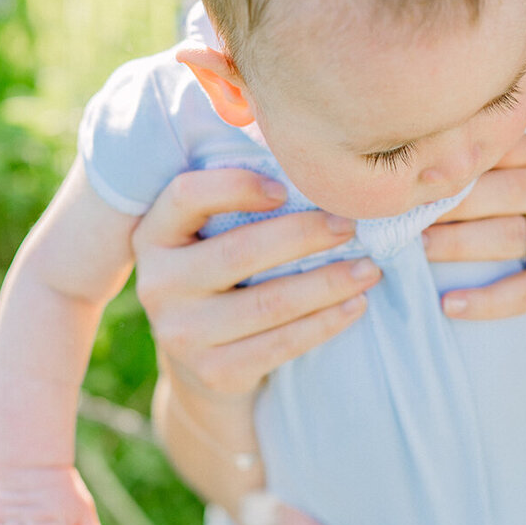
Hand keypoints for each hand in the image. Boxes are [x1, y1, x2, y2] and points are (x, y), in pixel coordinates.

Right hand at [131, 167, 380, 397]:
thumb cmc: (223, 281)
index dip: (236, 186)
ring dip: (329, 282)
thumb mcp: (210, 238)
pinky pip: (281, 344)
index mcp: (155, 236)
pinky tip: (356, 305)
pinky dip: (326, 322)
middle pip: (240, 251)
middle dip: (306, 235)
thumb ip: (237, 200)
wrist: (204, 368)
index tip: (285, 187)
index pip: (187, 197)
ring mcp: (182, 334)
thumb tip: (304, 151)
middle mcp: (158, 284)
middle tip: (352, 225)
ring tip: (370, 269)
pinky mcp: (214, 373)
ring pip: (269, 302)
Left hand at [421, 127, 525, 323]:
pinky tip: (449, 304)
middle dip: (442, 203)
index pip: (502, 148)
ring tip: (409, 251)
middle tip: (393, 214)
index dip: (453, 161)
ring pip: (505, 236)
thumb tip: (430, 155)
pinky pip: (525, 291)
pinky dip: (485, 301)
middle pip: (497, 191)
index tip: (406, 171)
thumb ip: (514, 160)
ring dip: (452, 244)